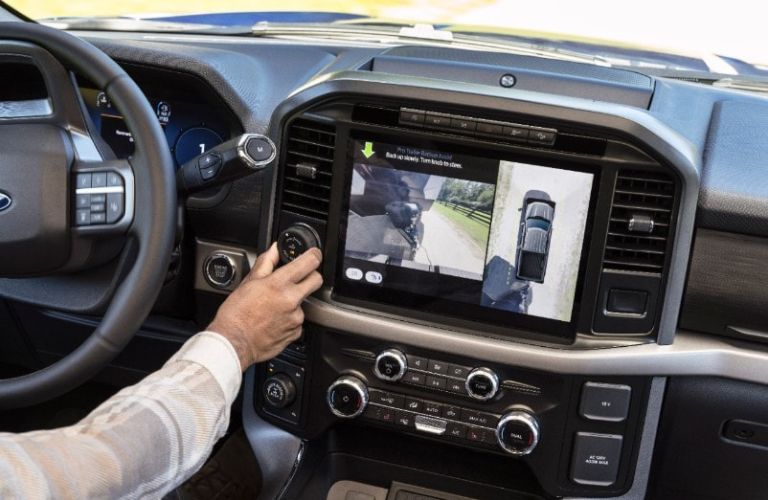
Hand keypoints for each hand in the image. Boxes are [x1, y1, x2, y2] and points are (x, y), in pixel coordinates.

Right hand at [207, 244, 322, 369]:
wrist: (233, 343)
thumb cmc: (236, 314)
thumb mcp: (248, 283)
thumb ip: (265, 263)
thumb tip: (274, 250)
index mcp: (279, 284)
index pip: (308, 262)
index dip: (314, 255)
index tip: (314, 254)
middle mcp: (291, 300)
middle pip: (316, 280)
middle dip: (311, 275)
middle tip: (299, 277)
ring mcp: (296, 317)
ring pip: (305, 302)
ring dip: (294, 301)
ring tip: (274, 307)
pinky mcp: (296, 332)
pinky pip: (298, 321)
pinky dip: (290, 319)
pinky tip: (274, 320)